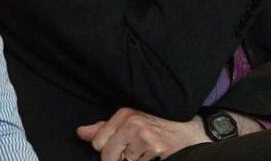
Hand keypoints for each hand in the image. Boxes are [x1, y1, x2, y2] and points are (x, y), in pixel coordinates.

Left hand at [76, 107, 209, 159]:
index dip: (107, 150)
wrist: (189, 131)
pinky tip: (154, 155)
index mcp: (123, 114)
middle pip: (107, 155)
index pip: (98, 142)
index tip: (119, 148)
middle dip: (117, 160)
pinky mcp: (155, 148)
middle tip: (132, 153)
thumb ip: (105, 128)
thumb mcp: (130, 121)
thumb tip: (81, 132)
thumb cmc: (158, 126)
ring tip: (145, 152)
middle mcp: (132, 123)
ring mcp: (144, 136)